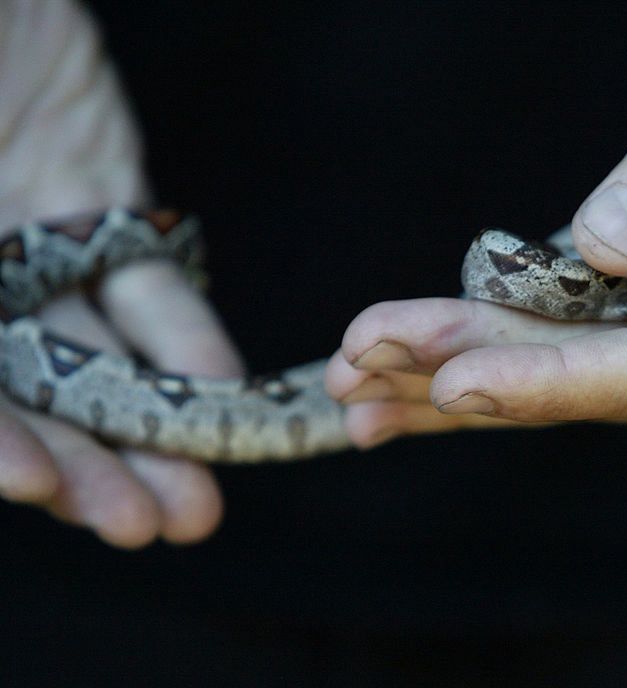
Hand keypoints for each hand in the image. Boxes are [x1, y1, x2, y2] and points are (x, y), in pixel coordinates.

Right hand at [0, 1, 242, 546]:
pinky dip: (187, 341)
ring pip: (100, 359)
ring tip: (197, 499)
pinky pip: (150, 286)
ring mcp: (34, 248)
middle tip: (148, 526)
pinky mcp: (101, 206)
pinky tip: (225, 391)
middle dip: (89, 465)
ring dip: (154, 428)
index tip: (44, 486)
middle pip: (32, 396)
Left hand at [327, 0, 626, 446]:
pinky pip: (604, 365)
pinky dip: (518, 365)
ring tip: (363, 387)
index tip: (450, 379)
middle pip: (609, 384)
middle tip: (355, 373)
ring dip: (476, 382)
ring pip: (593, 384)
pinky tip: (432, 382)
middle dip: (478, 375)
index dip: (555, 375)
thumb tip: (606, 242)